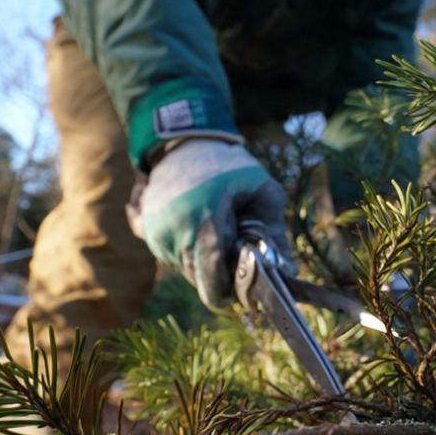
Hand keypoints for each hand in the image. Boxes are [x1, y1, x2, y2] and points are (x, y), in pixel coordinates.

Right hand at [128, 138, 290, 307]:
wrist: (185, 141)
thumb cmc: (230, 166)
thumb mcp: (262, 190)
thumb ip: (276, 232)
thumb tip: (288, 273)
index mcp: (206, 220)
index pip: (212, 280)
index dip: (228, 293)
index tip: (242, 290)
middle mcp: (175, 231)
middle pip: (198, 279)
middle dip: (218, 276)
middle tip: (234, 252)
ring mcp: (157, 232)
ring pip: (184, 269)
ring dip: (202, 262)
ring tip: (216, 231)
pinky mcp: (147, 230)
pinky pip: (169, 256)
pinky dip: (185, 251)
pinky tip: (195, 228)